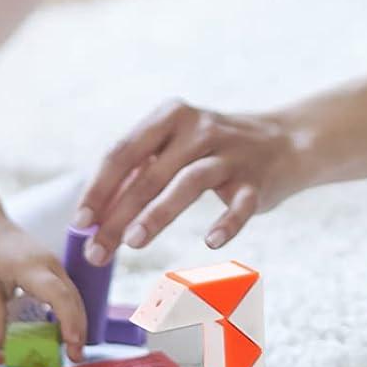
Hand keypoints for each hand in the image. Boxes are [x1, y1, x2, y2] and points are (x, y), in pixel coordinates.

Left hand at [0, 213, 87, 361]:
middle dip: (78, 328)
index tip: (73, 341)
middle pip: (72, 297)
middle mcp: (50, 264)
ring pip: (74, 295)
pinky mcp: (54, 269)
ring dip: (77, 322)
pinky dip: (70, 312)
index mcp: (31, 267)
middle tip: (75, 357)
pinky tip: (65, 332)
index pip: (57, 293)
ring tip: (73, 351)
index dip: (68, 318)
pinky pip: (67, 292)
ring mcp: (55, 265)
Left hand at [74, 99, 310, 260]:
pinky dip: (227, 222)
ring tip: (133, 242)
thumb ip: (141, 171)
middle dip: (118, 215)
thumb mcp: (177, 146)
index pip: (124, 152)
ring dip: (158, 213)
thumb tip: (94, 215)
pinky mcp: (257, 180)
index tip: (80, 221)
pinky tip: (210, 241)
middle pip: (150, 174)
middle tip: (96, 250)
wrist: (286, 141)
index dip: (99, 188)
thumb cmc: (214, 150)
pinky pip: (241, 204)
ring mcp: (231, 153)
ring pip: (189, 182)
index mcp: (171, 116)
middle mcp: (199, 129)